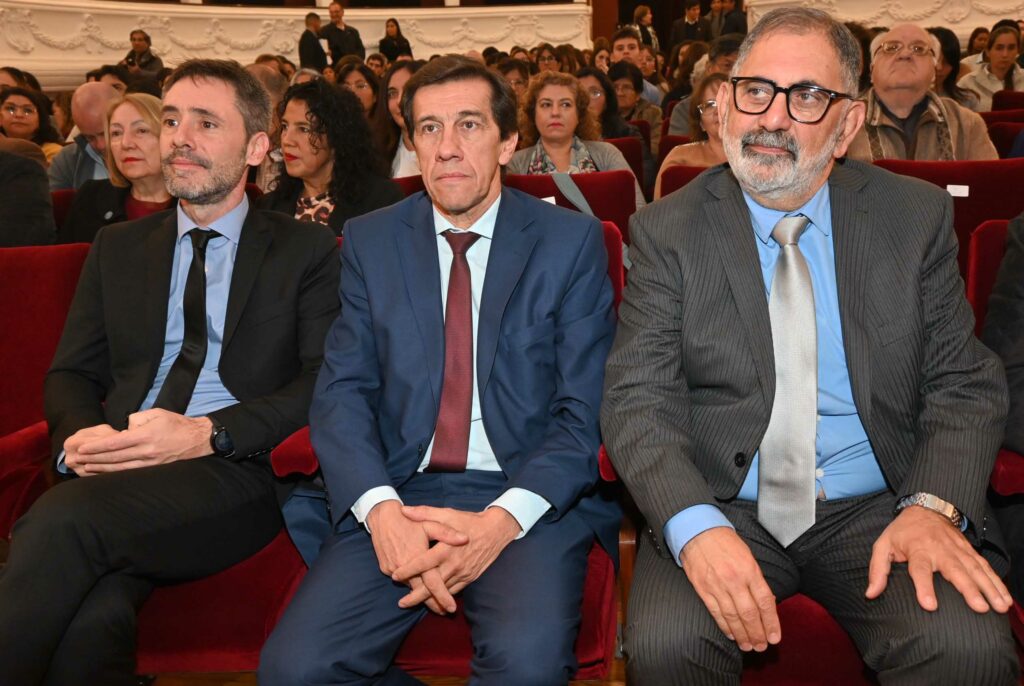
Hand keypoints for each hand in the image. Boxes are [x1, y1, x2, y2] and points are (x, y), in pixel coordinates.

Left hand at [71, 409, 212, 473]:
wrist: (198, 439)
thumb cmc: (177, 423)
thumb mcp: (157, 413)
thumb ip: (137, 419)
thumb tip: (125, 428)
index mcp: (146, 436)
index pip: (116, 443)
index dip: (97, 447)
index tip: (84, 448)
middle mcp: (147, 451)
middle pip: (115, 457)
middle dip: (94, 458)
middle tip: (78, 459)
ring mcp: (150, 462)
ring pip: (120, 467)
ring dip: (101, 468)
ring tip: (86, 467)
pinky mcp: (153, 468)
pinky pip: (130, 472)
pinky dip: (115, 473)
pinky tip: (105, 473)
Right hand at [366, 500, 467, 613]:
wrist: (381, 516)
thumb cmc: (409, 520)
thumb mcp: (430, 523)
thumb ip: (447, 533)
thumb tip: (465, 539)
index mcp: (418, 556)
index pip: (432, 582)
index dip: (443, 596)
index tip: (452, 608)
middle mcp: (404, 567)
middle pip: (421, 591)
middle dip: (434, 603)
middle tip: (445, 611)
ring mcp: (392, 569)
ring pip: (410, 587)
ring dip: (422, 594)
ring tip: (436, 603)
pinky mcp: (385, 568)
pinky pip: (401, 580)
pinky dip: (411, 584)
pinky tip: (419, 586)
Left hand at [390, 505, 520, 607]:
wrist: (496, 530)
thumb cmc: (469, 521)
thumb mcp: (447, 514)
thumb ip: (424, 513)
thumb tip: (404, 510)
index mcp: (446, 548)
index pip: (423, 563)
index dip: (408, 570)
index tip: (395, 575)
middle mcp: (454, 564)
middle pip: (432, 585)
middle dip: (415, 596)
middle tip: (401, 603)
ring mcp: (463, 573)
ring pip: (443, 591)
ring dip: (428, 600)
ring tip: (413, 603)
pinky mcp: (470, 577)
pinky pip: (455, 591)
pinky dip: (443, 597)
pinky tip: (434, 601)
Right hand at [680, 527, 779, 651]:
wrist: (697, 531)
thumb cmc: (725, 542)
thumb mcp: (747, 555)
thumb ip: (756, 579)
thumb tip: (765, 602)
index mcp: (749, 569)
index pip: (765, 601)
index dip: (771, 622)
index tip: (775, 637)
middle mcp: (734, 579)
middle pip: (749, 613)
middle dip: (757, 633)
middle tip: (762, 646)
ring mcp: (717, 585)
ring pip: (732, 617)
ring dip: (741, 635)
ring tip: (748, 646)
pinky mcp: (703, 589)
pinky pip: (715, 612)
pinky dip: (724, 626)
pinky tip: (731, 635)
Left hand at [866, 505, 1011, 613]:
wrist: (926, 508)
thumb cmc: (902, 532)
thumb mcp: (883, 546)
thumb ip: (877, 570)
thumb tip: (870, 594)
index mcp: (917, 549)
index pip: (920, 570)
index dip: (924, 587)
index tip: (930, 606)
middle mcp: (940, 550)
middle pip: (955, 570)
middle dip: (968, 589)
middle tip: (980, 608)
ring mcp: (958, 550)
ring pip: (976, 570)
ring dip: (989, 588)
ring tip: (999, 606)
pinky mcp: (969, 551)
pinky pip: (985, 568)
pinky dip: (997, 582)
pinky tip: (1005, 598)